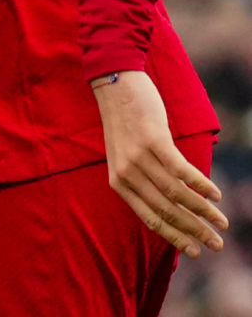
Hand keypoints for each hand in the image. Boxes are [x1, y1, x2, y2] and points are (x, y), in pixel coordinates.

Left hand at [94, 70, 227, 257]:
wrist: (114, 85)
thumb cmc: (125, 124)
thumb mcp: (125, 157)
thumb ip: (143, 181)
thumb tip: (173, 207)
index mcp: (118, 182)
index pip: (150, 218)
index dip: (174, 237)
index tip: (194, 253)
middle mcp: (126, 173)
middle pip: (166, 210)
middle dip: (194, 231)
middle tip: (217, 245)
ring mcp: (139, 156)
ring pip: (176, 193)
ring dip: (203, 211)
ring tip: (222, 222)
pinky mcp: (152, 140)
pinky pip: (181, 170)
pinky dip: (201, 185)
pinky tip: (216, 195)